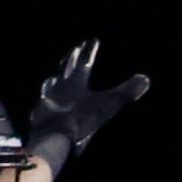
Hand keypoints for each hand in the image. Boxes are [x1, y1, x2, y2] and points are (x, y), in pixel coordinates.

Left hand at [28, 38, 147, 173]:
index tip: (93, 39)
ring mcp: (44, 103)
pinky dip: (43, 104)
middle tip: (73, 50)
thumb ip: (125, 93)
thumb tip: (145, 79)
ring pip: (49, 87)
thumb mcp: (107, 106)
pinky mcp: (36, 119)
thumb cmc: (79, 122)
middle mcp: (58, 89)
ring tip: (53, 78)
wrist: (51, 142)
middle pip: (64, 70)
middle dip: (71, 59)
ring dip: (53, 81)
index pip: (84, 62)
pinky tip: (40, 107)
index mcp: (75, 83)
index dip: (90, 51)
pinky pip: (39, 107)